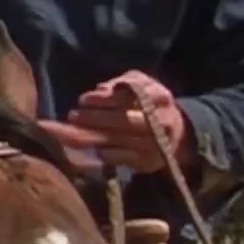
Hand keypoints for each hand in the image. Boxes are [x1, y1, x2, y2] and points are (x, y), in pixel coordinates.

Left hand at [39, 71, 193, 176]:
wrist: (176, 134)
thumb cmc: (150, 102)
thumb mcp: (142, 83)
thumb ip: (123, 82)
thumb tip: (101, 89)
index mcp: (160, 96)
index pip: (130, 97)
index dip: (104, 99)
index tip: (83, 100)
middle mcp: (161, 120)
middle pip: (124, 121)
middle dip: (94, 118)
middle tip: (73, 115)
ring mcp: (156, 143)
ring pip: (118, 140)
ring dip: (89, 136)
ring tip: (67, 131)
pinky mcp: (147, 161)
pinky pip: (119, 158)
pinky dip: (101, 152)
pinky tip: (87, 148)